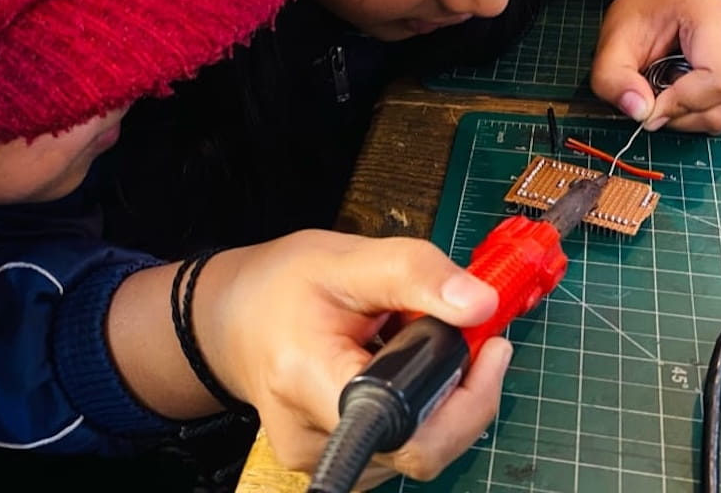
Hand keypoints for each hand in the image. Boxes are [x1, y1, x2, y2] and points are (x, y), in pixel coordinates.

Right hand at [196, 230, 512, 486]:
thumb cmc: (281, 287)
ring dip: (442, 397)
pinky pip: (405, 448)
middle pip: (427, 446)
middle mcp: (314, 437)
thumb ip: (416, 274)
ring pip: (422, 449)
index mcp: (309, 380)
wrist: (233, 319)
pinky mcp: (340, 462)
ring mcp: (324, 458)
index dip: (466, 399)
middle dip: (463, 391)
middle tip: (466, 335)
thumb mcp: (347, 259)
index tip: (487, 346)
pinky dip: (422, 410)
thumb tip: (483, 304)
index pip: (411, 432)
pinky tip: (401, 371)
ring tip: (414, 344)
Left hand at [591, 0, 720, 133]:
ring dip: (695, 117)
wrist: (666, 3)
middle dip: (685, 113)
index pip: (720, 79)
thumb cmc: (644, 18)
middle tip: (658, 97)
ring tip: (673, 88)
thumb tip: (640, 112)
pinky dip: (709, 115)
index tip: (651, 105)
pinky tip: (691, 94)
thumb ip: (615, 80)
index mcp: (715, 14)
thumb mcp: (613, 44)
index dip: (683, 103)